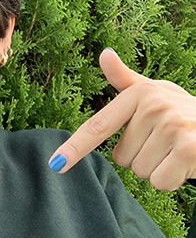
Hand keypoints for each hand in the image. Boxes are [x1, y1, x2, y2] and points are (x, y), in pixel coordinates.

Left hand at [48, 48, 195, 190]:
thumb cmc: (185, 111)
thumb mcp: (156, 92)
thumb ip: (125, 80)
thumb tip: (104, 54)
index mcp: (139, 94)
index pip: (98, 126)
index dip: (74, 148)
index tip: (55, 164)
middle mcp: (154, 106)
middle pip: (121, 158)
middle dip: (142, 156)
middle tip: (165, 142)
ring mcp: (172, 126)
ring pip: (140, 171)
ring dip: (158, 168)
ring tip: (177, 149)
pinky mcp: (188, 149)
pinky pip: (159, 182)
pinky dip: (172, 180)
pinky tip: (186, 162)